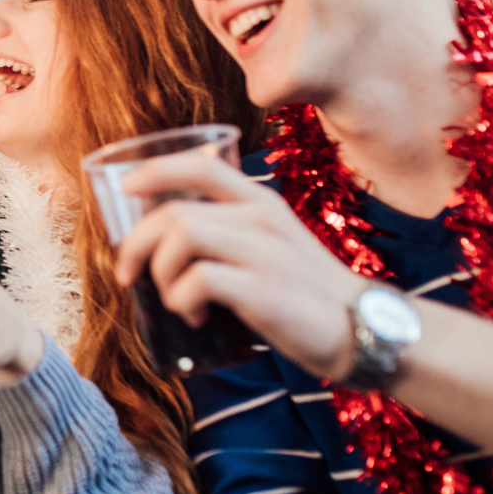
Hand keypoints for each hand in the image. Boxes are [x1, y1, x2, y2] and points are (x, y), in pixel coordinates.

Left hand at [111, 153, 366, 379]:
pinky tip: (195, 316)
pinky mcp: (264, 290)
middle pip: (175, 210)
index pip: (202, 165)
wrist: (366, 329)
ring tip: (173, 298)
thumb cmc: (308, 293)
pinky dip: (181, 300)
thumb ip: (232, 234)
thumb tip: (166, 244)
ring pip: (180, 236)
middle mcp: (262, 218)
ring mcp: (264, 253)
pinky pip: (197, 280)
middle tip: (129, 273)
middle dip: (136, 242)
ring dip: (160, 272)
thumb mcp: (274, 245)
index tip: (126, 187)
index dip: (155, 170)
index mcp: (262, 203)